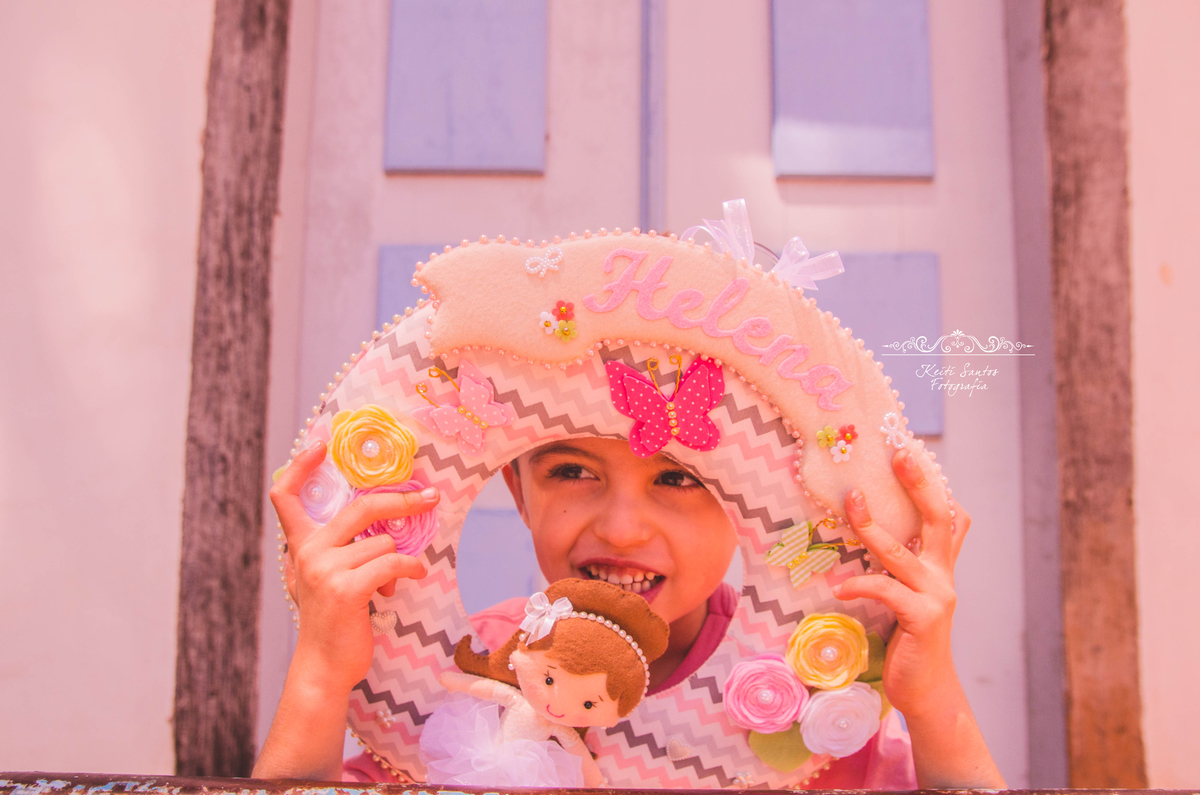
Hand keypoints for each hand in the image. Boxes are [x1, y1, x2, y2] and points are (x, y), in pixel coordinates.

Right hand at [270, 441, 437, 692]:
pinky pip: (393, 561)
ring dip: (398, 560)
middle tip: (430, 497)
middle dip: (402, 500)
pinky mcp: (345, 588)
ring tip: (389, 583)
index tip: (320, 445)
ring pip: (384, 542)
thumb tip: (385, 524)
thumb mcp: (326, 577)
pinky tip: (411, 577)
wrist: (325, 666)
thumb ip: (339, 549)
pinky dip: (410, 568)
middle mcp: (308, 551)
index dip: (301, 466)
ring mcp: (324, 569)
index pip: (285, 495)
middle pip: (362, 507)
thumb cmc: (334, 619)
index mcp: (301, 544)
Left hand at [831, 447, 968, 718]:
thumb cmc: (909, 639)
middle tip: (899, 454)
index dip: (933, 484)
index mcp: (940, 567)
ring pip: (901, 552)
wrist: (926, 690)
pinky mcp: (922, 619)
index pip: (948, 517)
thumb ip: (905, 566)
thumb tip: (876, 537)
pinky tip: (838, 587)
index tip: (913, 450)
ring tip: (850, 502)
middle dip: (919, 484)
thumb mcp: (911, 595)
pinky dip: (858, 585)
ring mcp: (936, 596)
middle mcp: (944, 576)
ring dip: (872, 526)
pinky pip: (885, 590)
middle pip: (938, 520)